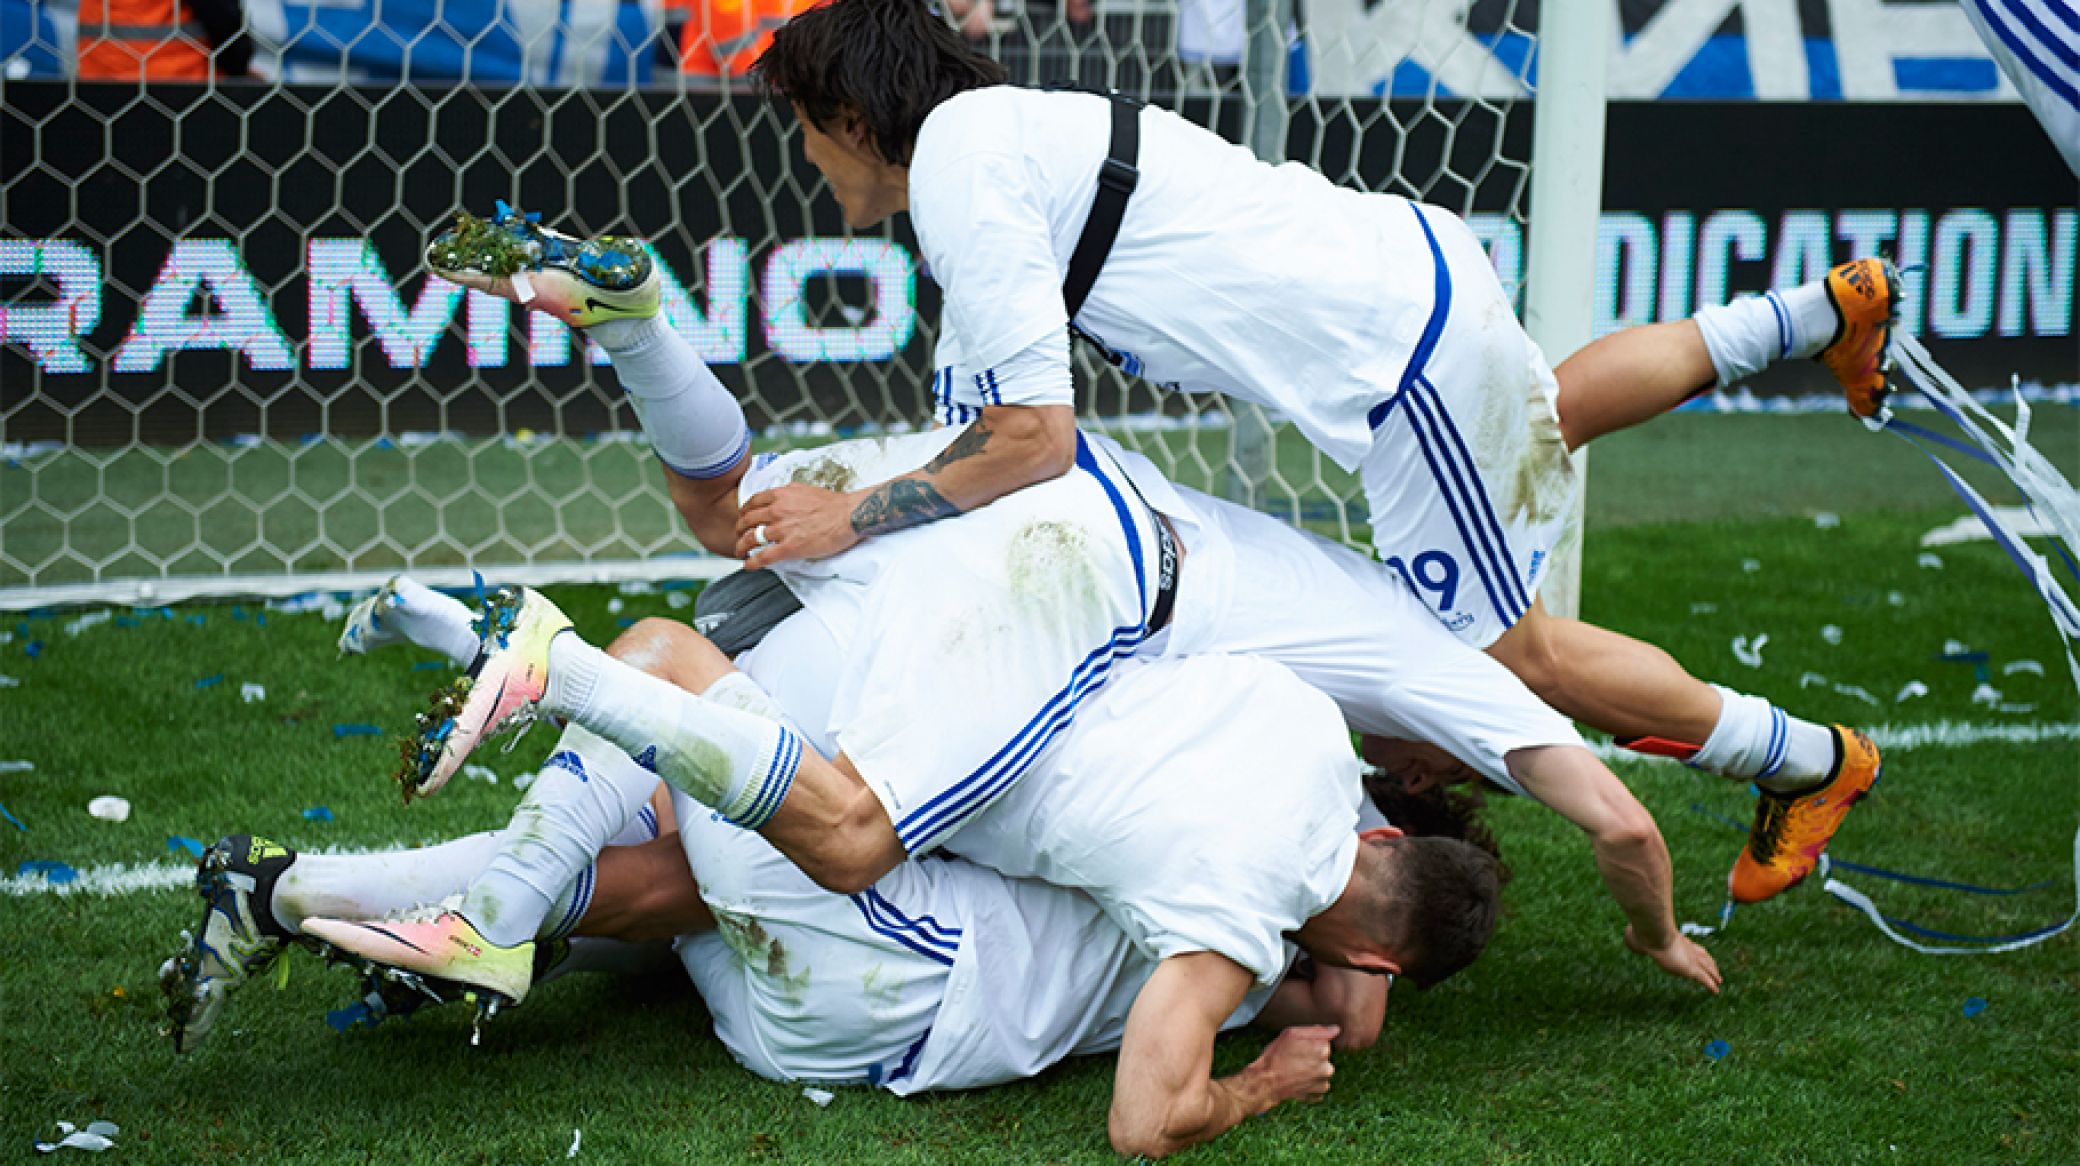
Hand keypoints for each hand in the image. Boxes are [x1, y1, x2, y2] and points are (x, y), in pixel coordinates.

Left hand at [734, 484, 861, 568]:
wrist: (849, 516)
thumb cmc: (833, 504)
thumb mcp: (806, 489)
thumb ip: (789, 493)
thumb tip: (782, 496)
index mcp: (781, 495)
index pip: (753, 502)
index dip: (744, 512)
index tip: (744, 517)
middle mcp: (777, 511)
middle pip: (747, 521)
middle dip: (739, 529)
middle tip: (739, 535)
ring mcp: (782, 530)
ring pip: (751, 539)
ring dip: (741, 547)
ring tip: (740, 552)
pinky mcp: (789, 548)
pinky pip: (763, 557)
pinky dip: (752, 562)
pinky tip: (748, 566)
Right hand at [1244, 1025, 1338, 1111]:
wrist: (1266, 1082)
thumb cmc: (1276, 1055)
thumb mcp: (1291, 1034)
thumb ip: (1316, 1030)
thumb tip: (1336, 1029)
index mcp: (1323, 1049)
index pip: (1323, 1041)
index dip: (1309, 1043)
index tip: (1296, 1047)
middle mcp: (1327, 1067)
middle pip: (1324, 1057)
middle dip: (1312, 1057)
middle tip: (1293, 1059)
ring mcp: (1323, 1083)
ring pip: (1322, 1071)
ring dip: (1312, 1070)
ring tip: (1295, 1071)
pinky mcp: (1317, 1095)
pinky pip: (1318, 1086)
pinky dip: (1310, 1084)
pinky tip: (1297, 1081)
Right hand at [1624, 926, 1722, 993]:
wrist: (1654, 933)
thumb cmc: (1644, 933)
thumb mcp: (1638, 936)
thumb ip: (1636, 938)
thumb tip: (1628, 939)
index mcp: (1677, 940)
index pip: (1691, 947)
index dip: (1697, 952)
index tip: (1700, 955)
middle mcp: (1687, 948)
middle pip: (1704, 956)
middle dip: (1710, 963)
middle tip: (1715, 969)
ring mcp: (1691, 958)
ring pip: (1708, 968)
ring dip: (1714, 974)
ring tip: (1718, 981)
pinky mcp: (1692, 969)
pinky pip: (1705, 979)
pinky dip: (1711, 985)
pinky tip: (1715, 991)